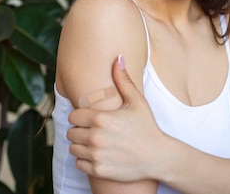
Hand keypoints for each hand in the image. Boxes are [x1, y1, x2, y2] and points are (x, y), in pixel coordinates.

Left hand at [67, 55, 164, 181]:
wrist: (158, 157)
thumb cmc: (147, 127)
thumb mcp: (137, 101)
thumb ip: (123, 80)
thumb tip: (118, 58)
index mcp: (101, 118)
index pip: (73, 116)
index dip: (80, 117)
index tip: (91, 119)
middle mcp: (96, 137)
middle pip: (71, 132)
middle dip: (80, 131)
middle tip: (94, 131)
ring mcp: (96, 155)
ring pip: (73, 148)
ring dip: (81, 146)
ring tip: (96, 143)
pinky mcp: (98, 170)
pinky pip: (78, 164)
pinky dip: (85, 160)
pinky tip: (99, 155)